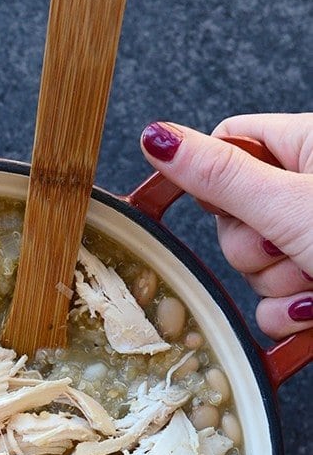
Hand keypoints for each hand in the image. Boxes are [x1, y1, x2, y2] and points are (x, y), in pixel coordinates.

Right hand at [139, 113, 312, 338]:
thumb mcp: (286, 202)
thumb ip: (218, 175)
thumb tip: (157, 138)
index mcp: (305, 145)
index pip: (228, 144)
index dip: (215, 180)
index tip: (229, 205)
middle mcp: (303, 191)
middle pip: (232, 219)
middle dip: (253, 248)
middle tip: (288, 247)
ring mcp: (309, 241)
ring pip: (251, 270)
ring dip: (276, 285)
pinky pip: (270, 307)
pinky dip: (288, 316)